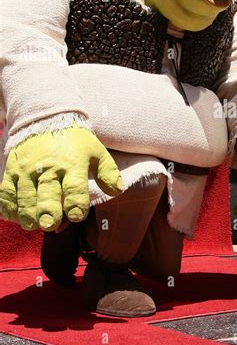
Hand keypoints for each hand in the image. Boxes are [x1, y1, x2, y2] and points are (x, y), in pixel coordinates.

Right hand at [0, 122, 123, 231]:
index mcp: (73, 165)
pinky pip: (7, 192)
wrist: (47, 119)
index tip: (77, 216)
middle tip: (49, 224)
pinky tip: (15, 218)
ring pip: (25, 196)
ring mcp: (28, 170)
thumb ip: (108, 173)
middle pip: (47, 193)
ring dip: (28, 213)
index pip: (75, 188)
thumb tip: (119, 191)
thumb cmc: (76, 142)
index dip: (76, 204)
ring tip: (33, 225)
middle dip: (48, 211)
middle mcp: (49, 168)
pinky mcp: (12, 171)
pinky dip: (8, 207)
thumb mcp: (97, 152)